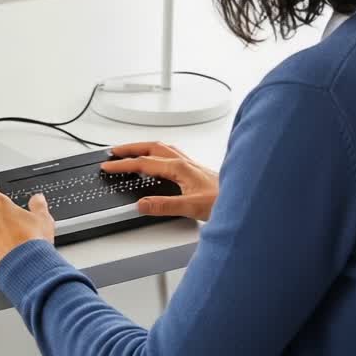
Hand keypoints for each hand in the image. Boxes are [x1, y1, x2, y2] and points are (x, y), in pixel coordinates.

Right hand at [101, 142, 218, 220]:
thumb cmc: (225, 201)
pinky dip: (158, 153)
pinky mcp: (196, 170)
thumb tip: (141, 204)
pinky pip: (171, 154)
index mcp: (180, 168)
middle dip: (130, 148)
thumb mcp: (192, 207)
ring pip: (161, 148)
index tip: (109, 166)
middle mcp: (185, 162)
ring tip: (131, 151)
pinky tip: (159, 159)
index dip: (124, 164)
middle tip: (114, 151)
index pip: (144, 163)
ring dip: (144, 148)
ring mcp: (191, 164)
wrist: (246, 199)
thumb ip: (164, 206)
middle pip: (151, 147)